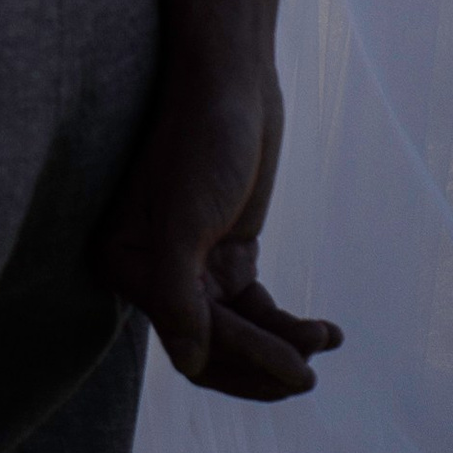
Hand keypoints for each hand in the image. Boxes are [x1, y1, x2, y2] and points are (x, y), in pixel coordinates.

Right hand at [99, 56, 343, 401]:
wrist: (230, 77)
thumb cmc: (200, 137)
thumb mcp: (186, 218)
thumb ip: (178, 294)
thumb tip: (190, 364)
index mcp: (125, 263)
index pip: (189, 340)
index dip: (244, 359)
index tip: (299, 370)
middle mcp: (151, 271)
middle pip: (212, 348)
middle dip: (262, 363)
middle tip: (310, 375)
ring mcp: (191, 265)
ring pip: (237, 335)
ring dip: (280, 346)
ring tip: (324, 341)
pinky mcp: (225, 254)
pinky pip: (254, 311)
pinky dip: (287, 326)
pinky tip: (327, 330)